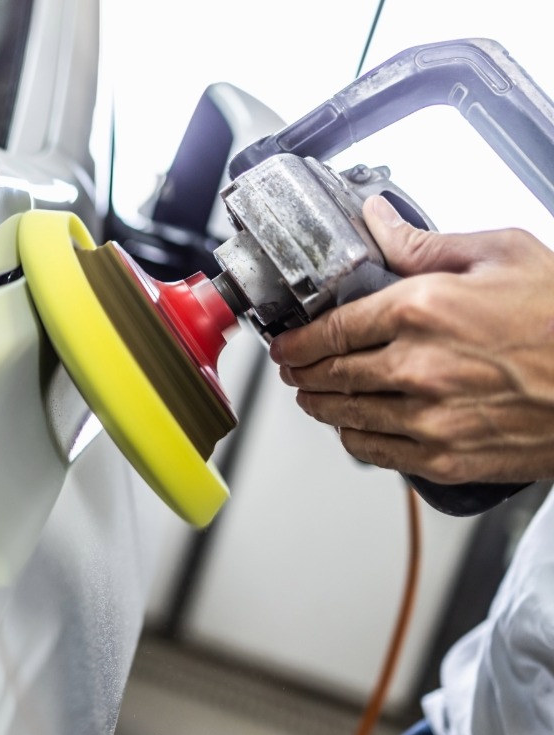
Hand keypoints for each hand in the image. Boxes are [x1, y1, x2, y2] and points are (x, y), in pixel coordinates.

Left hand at [268, 194, 553, 484]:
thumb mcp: (502, 253)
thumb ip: (424, 243)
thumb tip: (376, 221)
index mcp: (421, 310)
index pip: (332, 328)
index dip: (298, 339)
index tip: (287, 342)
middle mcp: (415, 367)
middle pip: (330, 374)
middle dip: (303, 371)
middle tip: (294, 368)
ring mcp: (428, 418)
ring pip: (345, 416)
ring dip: (320, 405)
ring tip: (314, 397)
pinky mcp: (445, 458)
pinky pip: (376, 452)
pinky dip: (355, 439)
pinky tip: (353, 429)